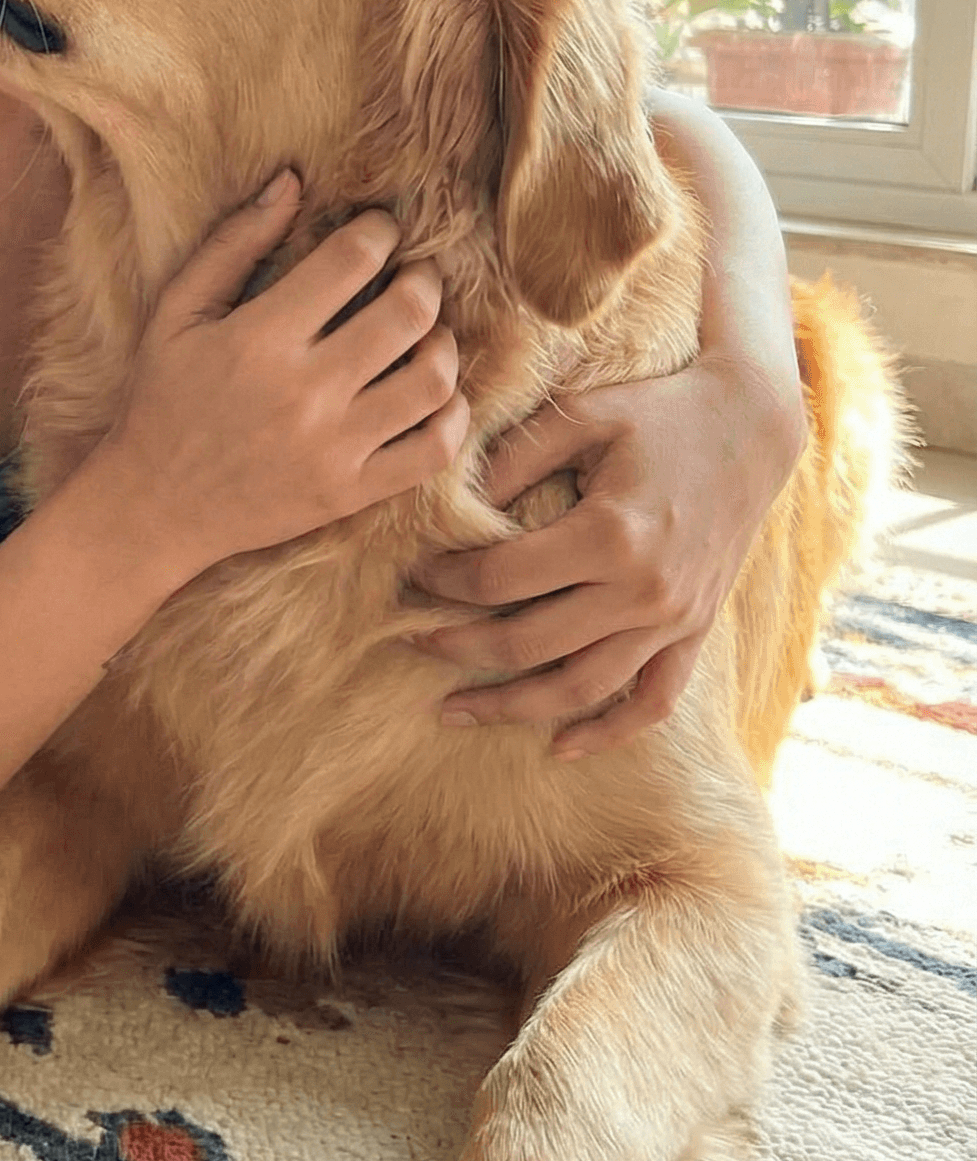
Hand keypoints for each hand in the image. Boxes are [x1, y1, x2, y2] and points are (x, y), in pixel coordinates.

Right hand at [100, 172, 469, 587]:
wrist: (152, 505)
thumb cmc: (163, 399)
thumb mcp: (177, 313)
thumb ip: (232, 244)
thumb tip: (291, 181)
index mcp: (260, 339)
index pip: (352, 259)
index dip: (378, 232)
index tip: (378, 232)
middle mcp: (304, 392)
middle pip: (408, 313)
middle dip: (423, 278)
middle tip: (415, 275)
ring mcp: (333, 447)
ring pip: (433, 379)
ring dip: (443, 342)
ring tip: (427, 332)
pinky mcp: (350, 492)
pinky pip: (433, 449)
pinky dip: (453, 415)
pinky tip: (435, 394)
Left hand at [414, 352, 803, 755]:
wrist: (753, 425)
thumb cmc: (658, 412)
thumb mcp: (582, 415)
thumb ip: (513, 458)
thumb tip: (452, 505)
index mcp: (609, 535)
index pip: (500, 579)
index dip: (445, 583)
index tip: (410, 577)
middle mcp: (644, 591)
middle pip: (529, 645)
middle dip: (457, 649)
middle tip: (407, 642)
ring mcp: (674, 619)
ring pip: (582, 689)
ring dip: (512, 708)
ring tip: (452, 711)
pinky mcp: (695, 631)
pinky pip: (653, 701)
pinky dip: (609, 733)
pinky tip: (560, 748)